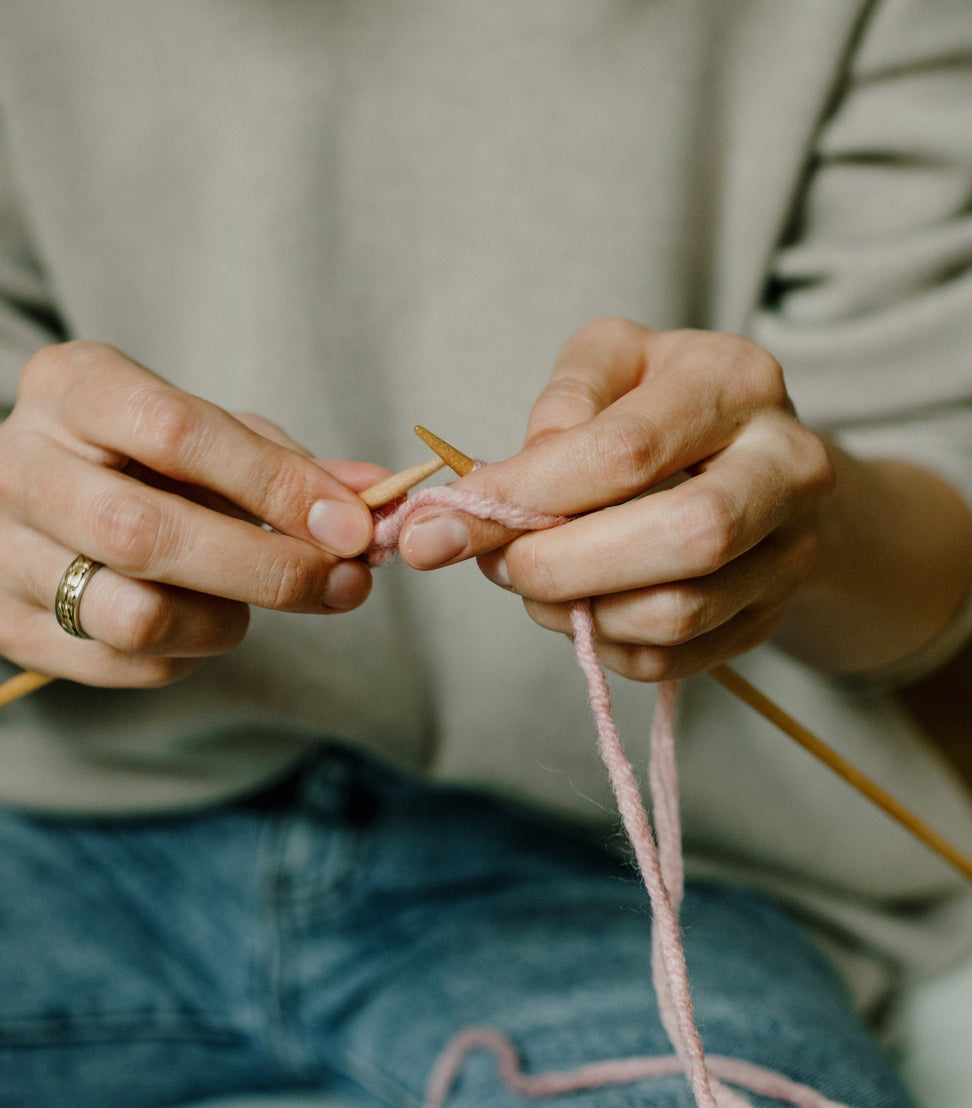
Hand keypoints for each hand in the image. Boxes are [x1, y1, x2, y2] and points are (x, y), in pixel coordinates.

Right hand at [0, 342, 382, 685]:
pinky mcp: (4, 622)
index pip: (177, 431)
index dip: (276, 485)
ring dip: (224, 620)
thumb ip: (291, 466)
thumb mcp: (217, 439)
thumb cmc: (149, 461)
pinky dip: (188, 654)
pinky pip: (123, 662)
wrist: (46, 505)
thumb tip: (375, 498)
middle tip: (342, 584)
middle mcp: (11, 461)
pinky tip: (200, 622)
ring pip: (133, 614)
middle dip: (267, 567)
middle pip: (145, 531)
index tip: (352, 526)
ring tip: (250, 603)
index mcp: (71, 385)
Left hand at [399, 319, 835, 680]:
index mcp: (737, 381)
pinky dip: (604, 645)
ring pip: (678, 612)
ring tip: (532, 581)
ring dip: (578, 611)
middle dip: (563, 565)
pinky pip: (675, 658)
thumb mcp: (609, 362)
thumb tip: (501, 491)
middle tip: (498, 564)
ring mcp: (790, 550)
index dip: (526, 494)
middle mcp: (787, 466)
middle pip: (684, 537)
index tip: (443, 522)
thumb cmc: (661, 402)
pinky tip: (579, 607)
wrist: (752, 459)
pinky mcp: (769, 614)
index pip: (627, 451)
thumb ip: (560, 407)